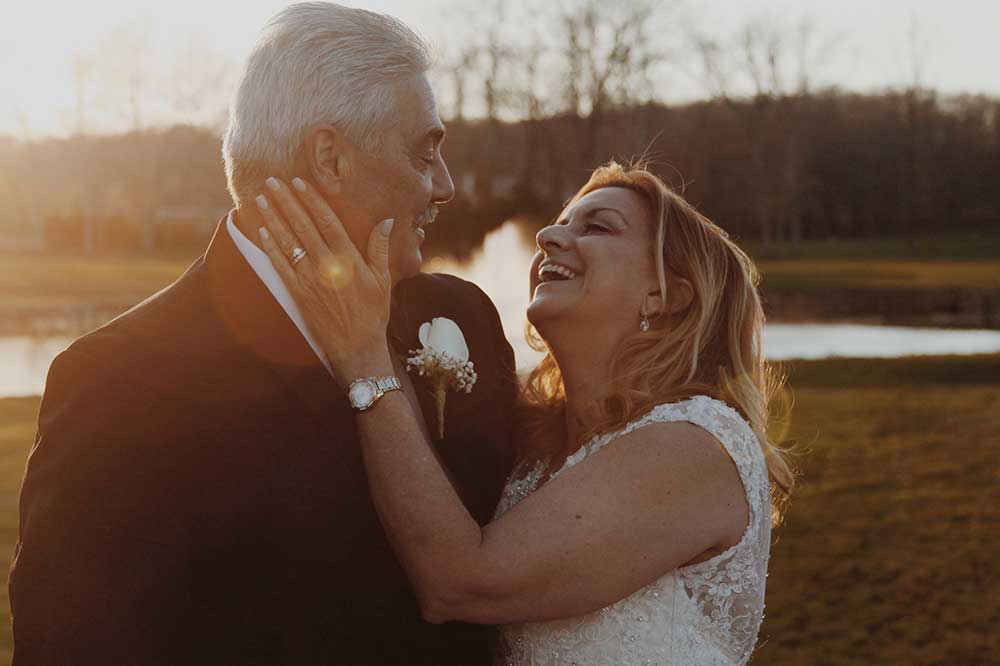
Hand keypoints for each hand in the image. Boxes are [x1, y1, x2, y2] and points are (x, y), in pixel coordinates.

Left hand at [254, 176, 394, 381]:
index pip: (327, 222)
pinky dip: (270, 248)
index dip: (312, 200)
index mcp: (348, 259)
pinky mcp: (297, 294)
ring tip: (263, 199)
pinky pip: (280, 266)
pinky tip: (262, 231)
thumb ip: (380, 248)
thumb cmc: (373, 313)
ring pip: (288, 242)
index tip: (299, 182)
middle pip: (303, 226)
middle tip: (273, 181)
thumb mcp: (383, 279)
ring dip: (274, 218)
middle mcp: (326, 266)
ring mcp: (309, 280)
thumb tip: (387, 221)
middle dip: (287, 201)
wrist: (356, 347)